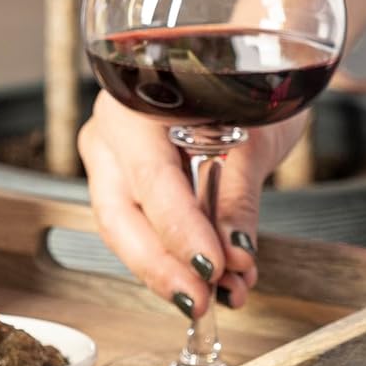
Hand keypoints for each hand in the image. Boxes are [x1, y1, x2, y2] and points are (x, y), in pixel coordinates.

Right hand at [77, 90, 308, 315]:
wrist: (237, 64)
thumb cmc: (245, 82)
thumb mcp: (255, 133)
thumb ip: (237, 196)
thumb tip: (236, 254)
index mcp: (134, 102)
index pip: (151, 180)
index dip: (180, 231)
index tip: (212, 268)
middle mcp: (110, 132)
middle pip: (120, 216)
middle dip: (162, 267)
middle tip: (202, 302)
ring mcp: (110, 159)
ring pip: (124, 230)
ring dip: (171, 270)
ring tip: (218, 295)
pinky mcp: (122, 183)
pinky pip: (138, 228)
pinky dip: (173, 258)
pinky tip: (210, 281)